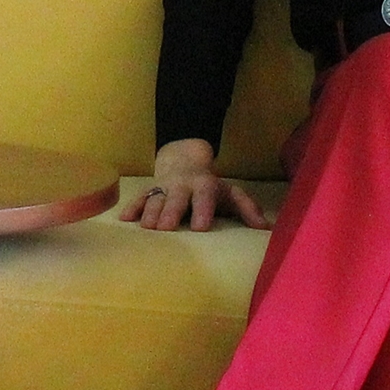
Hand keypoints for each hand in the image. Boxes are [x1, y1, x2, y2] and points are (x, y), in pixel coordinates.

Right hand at [127, 138, 273, 230]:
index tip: (201, 228)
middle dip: (171, 212)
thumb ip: (247, 209)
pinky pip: (138, 198)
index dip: (203, 210)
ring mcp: (163, 188)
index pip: (204, 197)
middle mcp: (182, 186)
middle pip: (176, 198)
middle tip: (165, 228)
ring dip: (149, 212)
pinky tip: (124, 219)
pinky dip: (131, 208)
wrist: (183, 161)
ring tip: (146, 228)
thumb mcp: (231, 193)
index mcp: (204, 186)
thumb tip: (266, 228)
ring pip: (155, 198)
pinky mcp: (149, 191)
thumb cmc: (210, 187)